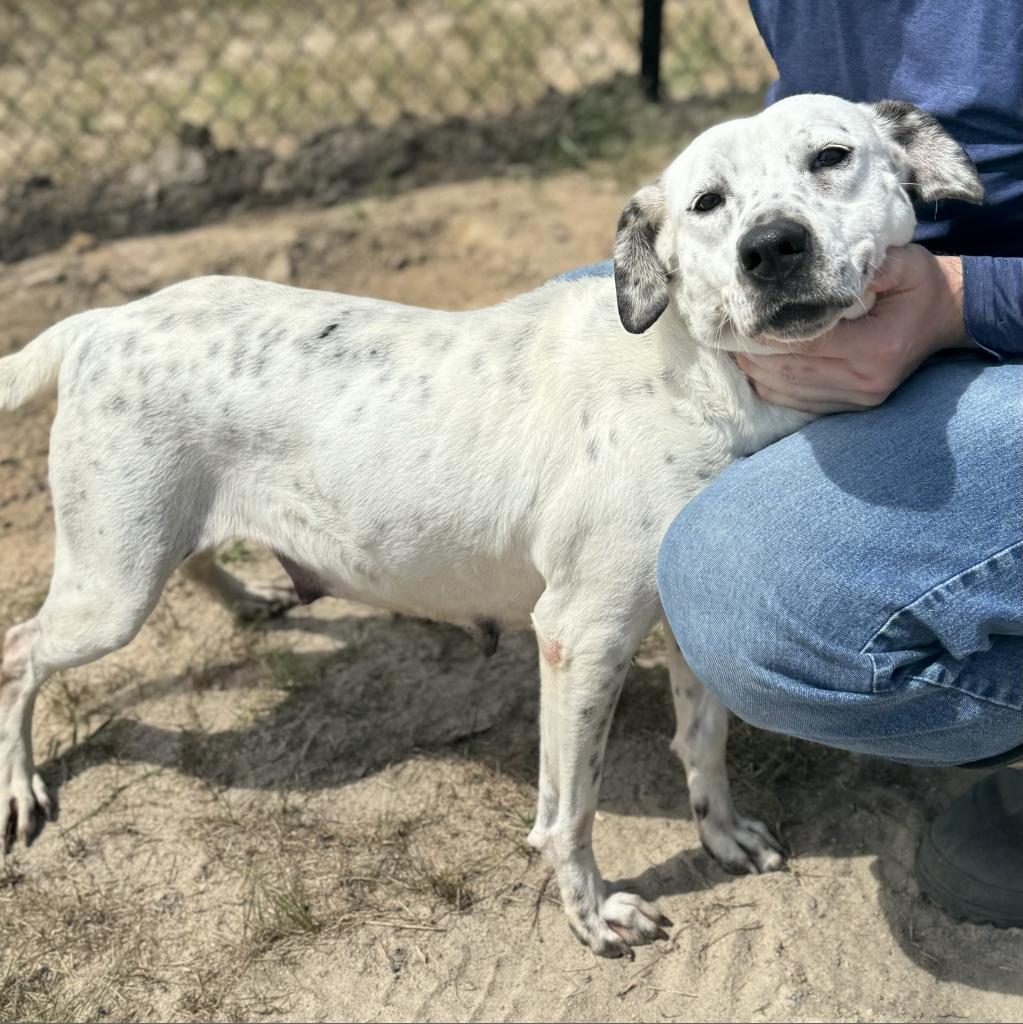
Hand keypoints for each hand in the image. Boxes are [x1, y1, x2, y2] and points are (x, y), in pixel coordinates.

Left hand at [736, 244, 975, 413]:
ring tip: (737, 346)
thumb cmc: (919, 286)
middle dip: (755, 352)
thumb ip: (870, 266)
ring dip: (756, 370)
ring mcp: (858, 398)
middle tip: (729, 332)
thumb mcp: (905, 264)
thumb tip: (826, 271)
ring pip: (788, 389)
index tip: (746, 316)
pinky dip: (770, 384)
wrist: (945, 317)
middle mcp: (866, 380)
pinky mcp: (850, 406)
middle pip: (791, 369)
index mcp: (878, 347)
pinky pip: (797, 401)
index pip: (809, 342)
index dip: (772, 332)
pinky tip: (756, 365)